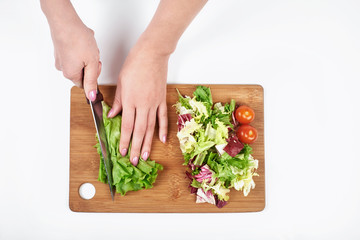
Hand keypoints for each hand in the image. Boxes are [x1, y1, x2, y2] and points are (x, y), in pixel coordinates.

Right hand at [50, 19, 100, 100]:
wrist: (65, 21)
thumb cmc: (77, 39)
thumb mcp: (91, 63)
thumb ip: (92, 81)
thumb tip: (91, 96)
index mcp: (71, 74)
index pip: (86, 84)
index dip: (94, 75)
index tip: (96, 65)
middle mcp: (63, 68)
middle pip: (83, 73)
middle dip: (91, 63)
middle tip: (93, 54)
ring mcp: (60, 59)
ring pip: (80, 62)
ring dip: (87, 55)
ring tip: (88, 46)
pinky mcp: (60, 50)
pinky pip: (75, 53)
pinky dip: (81, 49)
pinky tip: (83, 41)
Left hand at [108, 41, 168, 165]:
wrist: (152, 54)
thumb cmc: (135, 64)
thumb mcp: (121, 82)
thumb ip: (118, 101)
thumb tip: (113, 115)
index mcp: (130, 100)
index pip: (126, 126)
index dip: (124, 140)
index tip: (122, 151)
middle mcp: (143, 105)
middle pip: (139, 130)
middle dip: (135, 147)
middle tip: (134, 160)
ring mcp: (154, 103)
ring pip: (150, 127)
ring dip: (147, 142)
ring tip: (145, 155)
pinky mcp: (161, 99)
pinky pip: (163, 117)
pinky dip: (163, 129)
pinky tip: (162, 139)